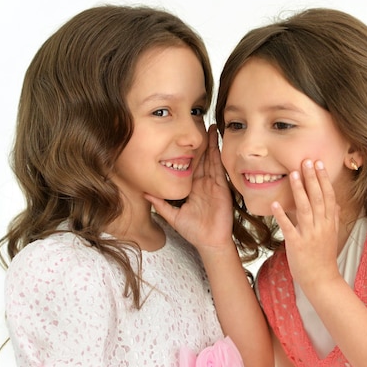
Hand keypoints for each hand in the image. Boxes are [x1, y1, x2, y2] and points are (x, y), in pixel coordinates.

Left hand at [145, 125, 233, 250]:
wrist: (210, 242)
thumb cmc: (194, 231)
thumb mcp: (173, 216)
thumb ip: (160, 205)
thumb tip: (145, 193)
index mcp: (193, 188)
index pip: (190, 166)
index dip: (188, 152)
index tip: (182, 139)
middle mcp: (203, 183)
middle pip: (202, 158)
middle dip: (201, 143)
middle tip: (199, 124)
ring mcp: (213, 184)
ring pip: (211, 159)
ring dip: (211, 144)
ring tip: (211, 127)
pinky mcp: (221, 187)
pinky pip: (219, 169)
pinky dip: (219, 155)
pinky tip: (218, 143)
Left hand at [271, 159, 340, 288]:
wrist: (322, 280)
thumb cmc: (324, 258)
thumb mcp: (332, 235)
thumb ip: (333, 218)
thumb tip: (335, 203)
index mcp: (329, 222)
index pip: (328, 195)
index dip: (323, 179)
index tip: (319, 163)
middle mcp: (321, 226)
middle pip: (317, 198)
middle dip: (312, 178)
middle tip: (306, 161)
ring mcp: (309, 234)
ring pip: (305, 208)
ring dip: (299, 190)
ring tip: (293, 174)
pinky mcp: (297, 244)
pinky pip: (289, 227)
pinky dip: (282, 215)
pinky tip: (275, 203)